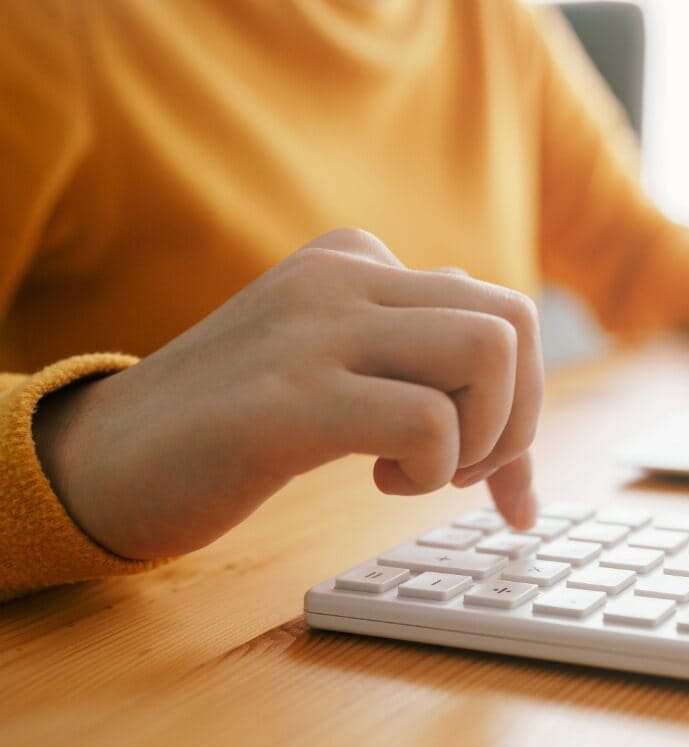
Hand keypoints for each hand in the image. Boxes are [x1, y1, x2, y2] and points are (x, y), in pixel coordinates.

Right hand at [31, 229, 542, 559]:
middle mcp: (342, 277)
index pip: (498, 310)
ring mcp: (315, 330)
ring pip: (488, 352)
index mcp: (355, 260)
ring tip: (424, 473)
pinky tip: (379, 481)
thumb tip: (522, 453)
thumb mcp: (335, 374)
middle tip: (465, 471)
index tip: (503, 483)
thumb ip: (416, 373)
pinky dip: (432, 468)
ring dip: (484, 436)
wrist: (103, 459)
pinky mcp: (290, 398)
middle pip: (513, 321)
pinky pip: (429, 420)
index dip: (525, 406)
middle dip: (519, 417)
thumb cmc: (232, 429)